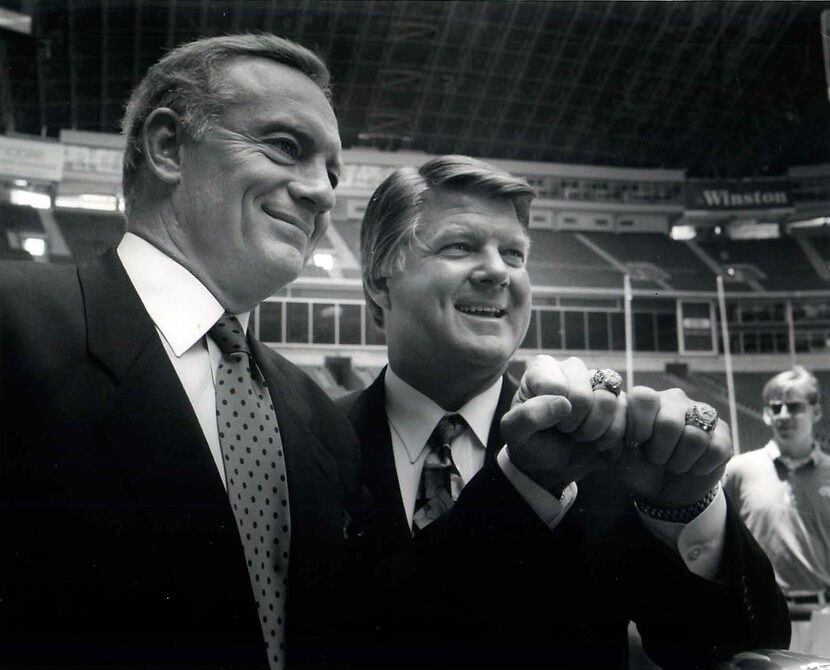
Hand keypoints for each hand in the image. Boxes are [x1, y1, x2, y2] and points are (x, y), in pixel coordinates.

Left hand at [501, 355, 626, 495]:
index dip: (552, 414)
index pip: (555, 387)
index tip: (544, 423)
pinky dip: (611, 435)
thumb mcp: (514, 434)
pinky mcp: (619, 399)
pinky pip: (626, 412)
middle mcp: (571, 368)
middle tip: (563, 430)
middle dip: (572, 424)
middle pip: (582, 396)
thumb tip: (562, 404)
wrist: (552, 464)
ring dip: (592, 430)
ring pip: (608, 401)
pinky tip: (597, 439)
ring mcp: (598, 382)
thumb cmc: (530, 443)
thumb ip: (526, 416)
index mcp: (542, 368)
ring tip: (579, 434)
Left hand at [614, 387, 730, 507]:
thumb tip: (608, 430)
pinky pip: (715, 449)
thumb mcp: (616, 456)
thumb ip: (609, 438)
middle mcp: (674, 400)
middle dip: (660, 451)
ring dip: (680, 461)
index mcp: (646, 401)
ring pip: (694, 437)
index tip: (635, 444)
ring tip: (674, 464)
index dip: (639, 425)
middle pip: (670, 423)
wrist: (666, 491)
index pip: (643, 397)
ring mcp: (701, 413)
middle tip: (657, 459)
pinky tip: (693, 467)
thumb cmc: (638, 467)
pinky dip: (700, 466)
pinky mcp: (723, 432)